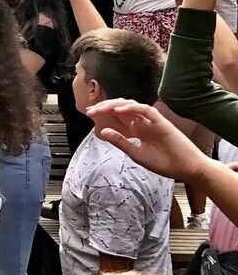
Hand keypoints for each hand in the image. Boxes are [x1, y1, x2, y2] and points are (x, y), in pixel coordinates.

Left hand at [87, 98, 210, 183]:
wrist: (186, 170)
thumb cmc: (164, 163)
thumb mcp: (135, 153)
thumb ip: (120, 141)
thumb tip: (102, 131)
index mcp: (136, 128)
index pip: (117, 115)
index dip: (103, 112)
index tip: (88, 114)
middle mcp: (143, 122)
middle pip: (121, 107)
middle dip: (105, 106)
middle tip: (90, 110)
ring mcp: (152, 121)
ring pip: (132, 105)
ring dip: (115, 105)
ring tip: (101, 109)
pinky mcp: (161, 122)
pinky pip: (145, 110)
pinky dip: (131, 108)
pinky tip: (119, 111)